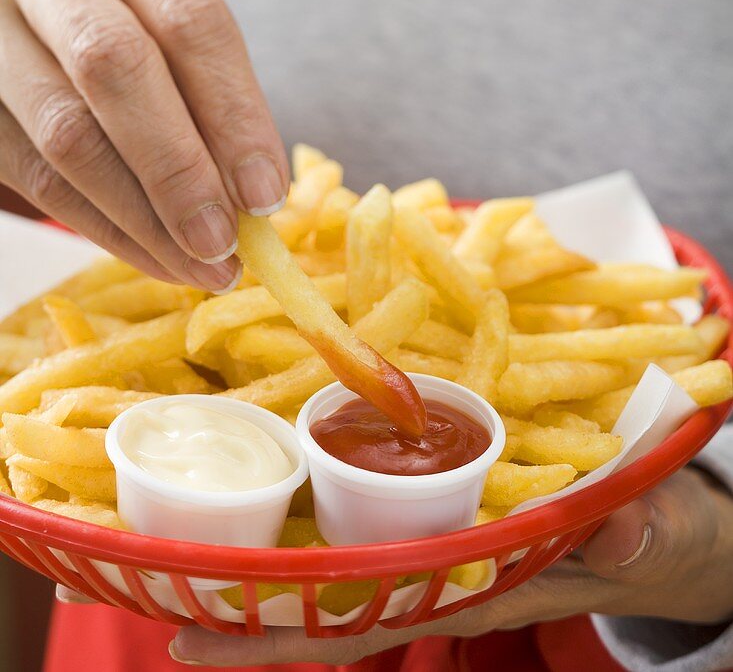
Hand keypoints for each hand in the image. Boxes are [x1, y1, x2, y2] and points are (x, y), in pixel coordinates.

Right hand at [0, 0, 288, 291]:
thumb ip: (197, 78)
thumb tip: (252, 196)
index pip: (189, 18)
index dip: (235, 114)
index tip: (268, 195)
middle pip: (114, 65)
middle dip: (178, 170)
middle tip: (224, 245)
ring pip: (61, 130)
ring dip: (137, 217)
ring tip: (195, 266)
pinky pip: (25, 170)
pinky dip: (92, 222)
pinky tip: (142, 249)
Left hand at [170, 468, 732, 665]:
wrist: (661, 536)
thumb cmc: (653, 540)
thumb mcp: (649, 536)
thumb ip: (635, 534)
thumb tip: (625, 531)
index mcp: (475, 585)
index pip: (366, 621)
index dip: (284, 632)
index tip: (195, 633)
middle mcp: (444, 573)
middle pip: (330, 605)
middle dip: (247, 612)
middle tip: (156, 597)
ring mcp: (444, 549)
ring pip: (345, 565)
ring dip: (274, 564)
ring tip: (189, 553)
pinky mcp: (453, 519)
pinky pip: (378, 520)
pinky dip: (327, 516)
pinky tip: (286, 498)